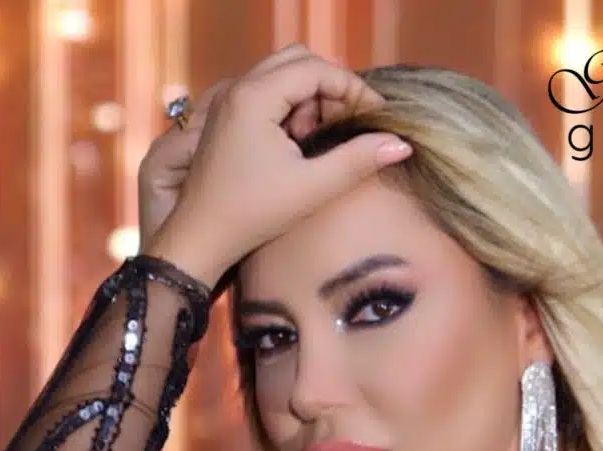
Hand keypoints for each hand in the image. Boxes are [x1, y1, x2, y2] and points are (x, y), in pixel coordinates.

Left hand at [143, 44, 412, 289]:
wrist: (202, 236)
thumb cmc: (253, 214)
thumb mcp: (313, 187)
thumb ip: (358, 161)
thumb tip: (401, 144)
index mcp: (255, 97)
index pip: (317, 70)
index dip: (354, 90)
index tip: (379, 119)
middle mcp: (239, 88)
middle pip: (299, 61)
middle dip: (332, 88)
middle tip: (350, 125)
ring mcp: (230, 101)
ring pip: (284, 75)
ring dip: (312, 98)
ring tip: (322, 140)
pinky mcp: (229, 118)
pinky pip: (269, 93)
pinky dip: (293, 109)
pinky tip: (300, 145)